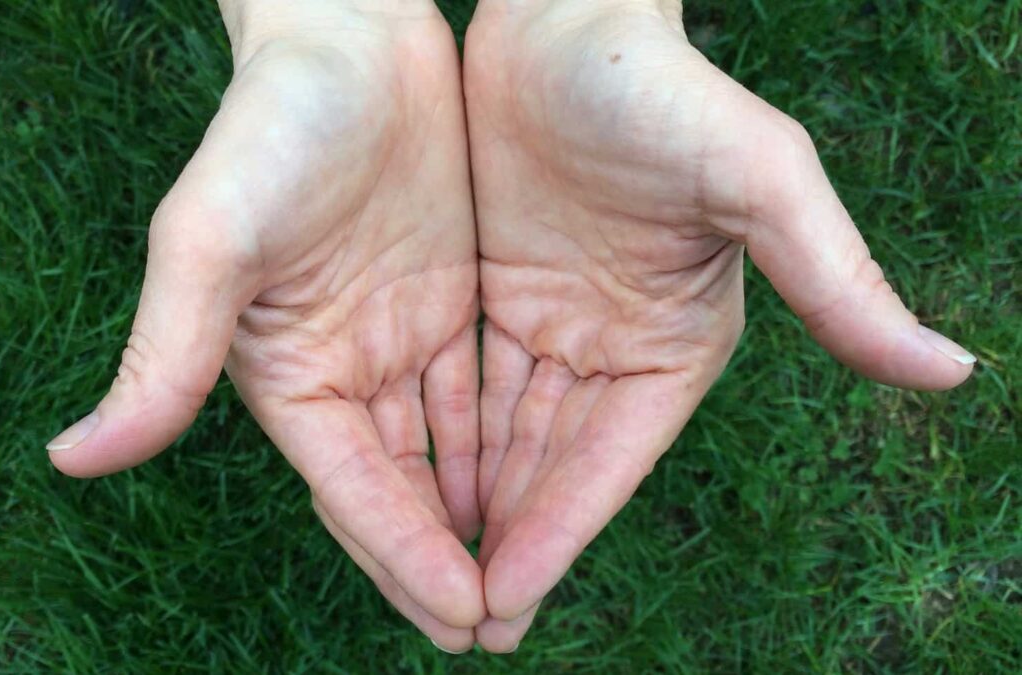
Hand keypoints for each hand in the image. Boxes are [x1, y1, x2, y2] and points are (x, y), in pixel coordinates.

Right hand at [47, 0, 483, 650]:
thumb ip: (166, 353)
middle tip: (497, 635)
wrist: (350, 37)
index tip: (463, 612)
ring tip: (524, 586)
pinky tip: (539, 491)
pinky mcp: (451, 305)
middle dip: (444, 561)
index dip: (404, 552)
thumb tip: (74, 458)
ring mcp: (401, 340)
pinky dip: (506, 446)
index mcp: (289, 373)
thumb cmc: (273, 125)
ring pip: (448, 453)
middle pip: (401, 489)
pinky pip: (482, 394)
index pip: (354, 488)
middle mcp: (345, 370)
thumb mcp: (213, 238)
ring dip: (483, 518)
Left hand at [464, 0, 974, 650]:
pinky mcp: (493, 293)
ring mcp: (549, 323)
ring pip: (501, 435)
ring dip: (468, 504)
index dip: (558, 534)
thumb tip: (955, 372)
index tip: (505, 604)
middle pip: (551, 466)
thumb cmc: (662, 88)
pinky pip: (464, 383)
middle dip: (508, 543)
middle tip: (457, 627)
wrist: (567, 14)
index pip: (609, 464)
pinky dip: (442, 436)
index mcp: (675, 345)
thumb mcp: (757, 179)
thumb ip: (836, 278)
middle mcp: (612, 347)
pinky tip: (404, 485)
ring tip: (422, 576)